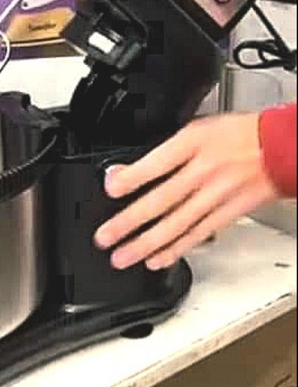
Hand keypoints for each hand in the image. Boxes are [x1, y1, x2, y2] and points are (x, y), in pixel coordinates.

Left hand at [93, 113, 279, 270]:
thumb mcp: (197, 127)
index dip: (133, 177)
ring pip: (178, 224)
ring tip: (124, 257)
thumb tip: (129, 168)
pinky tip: (157, 259)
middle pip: (163, 199)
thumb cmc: (237, 134)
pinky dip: (176, 249)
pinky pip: (198, 234)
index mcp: (194, 143)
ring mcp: (217, 195)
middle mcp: (205, 170)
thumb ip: (165, 148)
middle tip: (106, 237)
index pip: (158, 162)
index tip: (109, 189)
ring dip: (147, 243)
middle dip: (130, 221)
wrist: (279, 147)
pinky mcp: (229, 213)